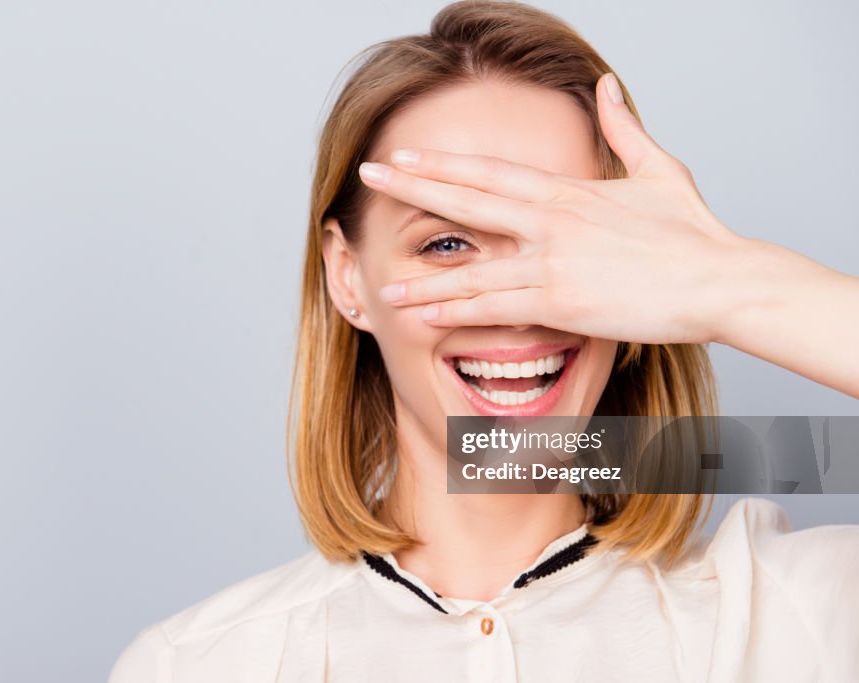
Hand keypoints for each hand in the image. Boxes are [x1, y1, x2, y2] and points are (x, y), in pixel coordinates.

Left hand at [358, 72, 752, 344]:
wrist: (723, 281)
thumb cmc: (695, 233)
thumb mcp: (660, 169)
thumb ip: (624, 128)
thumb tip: (608, 86)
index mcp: (568, 192)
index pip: (489, 172)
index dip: (442, 163)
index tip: (404, 155)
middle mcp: (552, 222)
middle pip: (467, 202)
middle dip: (413, 189)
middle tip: (370, 176)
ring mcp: (554, 263)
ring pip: (472, 269)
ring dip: (423, 279)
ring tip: (383, 283)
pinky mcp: (563, 303)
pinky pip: (496, 309)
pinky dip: (457, 313)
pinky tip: (425, 318)